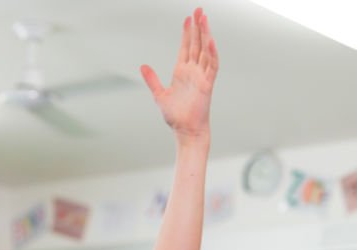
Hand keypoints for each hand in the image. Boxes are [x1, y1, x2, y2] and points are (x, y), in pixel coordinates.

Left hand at [140, 8, 218, 140]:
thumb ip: (152, 80)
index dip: (187, 33)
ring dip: (205, 35)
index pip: (186, 47)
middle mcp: (194, 72)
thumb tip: (143, 66)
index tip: (189, 19)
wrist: (185, 131)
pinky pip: (212, 66)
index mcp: (182, 72)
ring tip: (204, 19)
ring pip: (205, 51)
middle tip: (199, 10)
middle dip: (198, 27)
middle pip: (197, 44)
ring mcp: (202, 77)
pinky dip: (212, 53)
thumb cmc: (176, 117)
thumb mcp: (159, 95)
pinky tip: (210, 40)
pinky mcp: (207, 85)